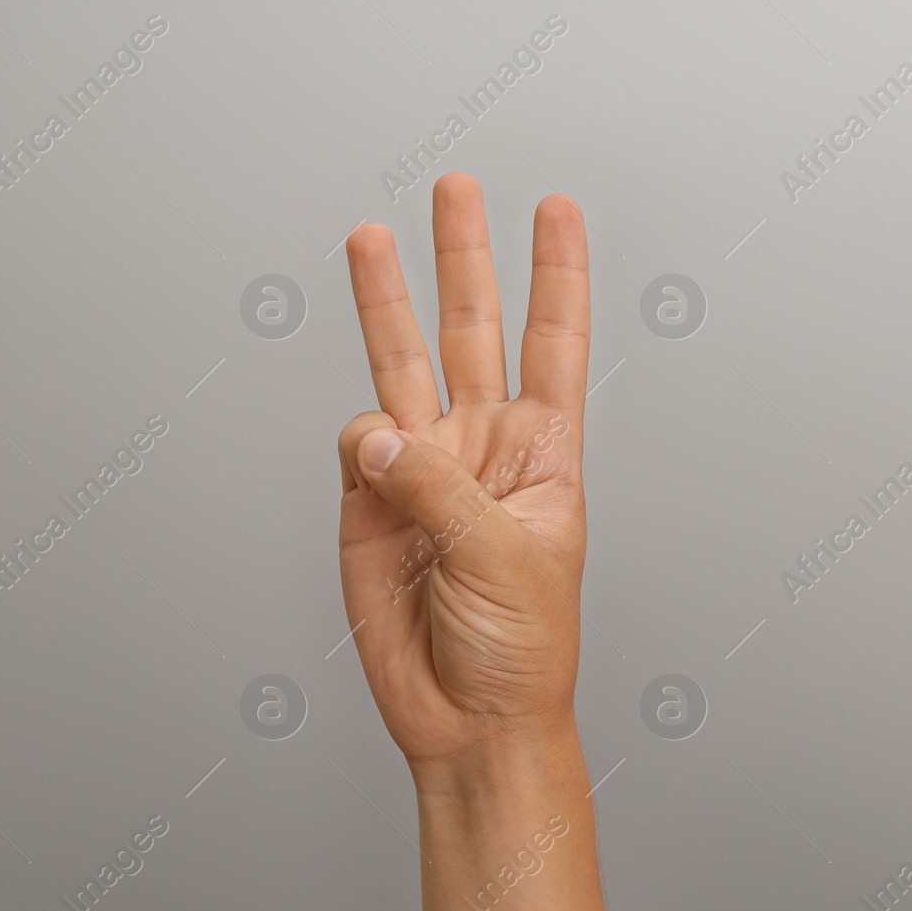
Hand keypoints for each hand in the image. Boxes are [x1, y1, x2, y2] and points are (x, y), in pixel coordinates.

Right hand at [337, 173, 590, 769]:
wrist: (466, 721)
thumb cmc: (521, 649)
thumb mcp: (504, 558)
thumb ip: (438, 487)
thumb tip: (376, 434)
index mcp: (543, 453)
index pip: (553, 344)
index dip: (556, 275)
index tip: (557, 208)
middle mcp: (482, 448)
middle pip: (472, 331)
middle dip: (464, 259)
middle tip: (458, 189)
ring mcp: (422, 472)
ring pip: (400, 365)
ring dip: (386, 302)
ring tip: (370, 238)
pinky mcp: (368, 505)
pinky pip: (354, 447)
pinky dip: (358, 447)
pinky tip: (372, 475)